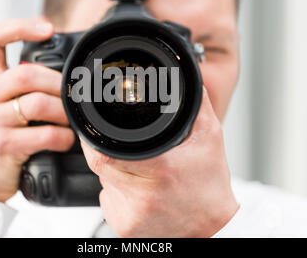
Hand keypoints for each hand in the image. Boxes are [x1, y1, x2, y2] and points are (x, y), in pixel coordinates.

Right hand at [0, 17, 74, 201]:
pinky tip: (65, 141)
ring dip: (64, 111)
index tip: (48, 28)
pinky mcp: (2, 144)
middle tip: (73, 96)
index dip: (20, 26)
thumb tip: (61, 72)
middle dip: (58, 83)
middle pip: (27, 72)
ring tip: (71, 121)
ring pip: (38, 102)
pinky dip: (63, 137)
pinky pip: (44, 133)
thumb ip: (19, 86)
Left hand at [81, 87, 238, 237]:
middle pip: (99, 164)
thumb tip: (186, 77)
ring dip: (113, 170)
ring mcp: (130, 216)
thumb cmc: (210, 186)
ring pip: (103, 182)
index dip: (93, 137)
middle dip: (105, 149)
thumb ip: (197, 105)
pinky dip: (117, 190)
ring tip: (142, 170)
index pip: (104, 152)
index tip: (96, 127)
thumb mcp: (210, 138)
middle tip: (126, 147)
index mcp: (160, 171)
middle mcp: (141, 197)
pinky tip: (139, 189)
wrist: (213, 230)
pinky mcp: (123, 228)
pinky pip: (107, 200)